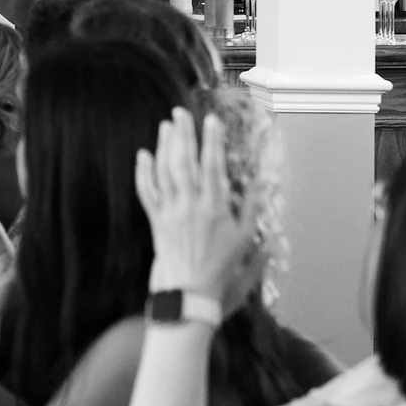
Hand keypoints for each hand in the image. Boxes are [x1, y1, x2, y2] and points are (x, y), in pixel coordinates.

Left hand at [134, 108, 262, 312]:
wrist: (189, 293)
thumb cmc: (220, 270)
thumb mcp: (245, 240)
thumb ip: (251, 208)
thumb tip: (263, 183)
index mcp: (215, 208)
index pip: (213, 166)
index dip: (212, 141)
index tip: (211, 121)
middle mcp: (190, 206)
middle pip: (185, 162)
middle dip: (182, 134)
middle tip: (180, 113)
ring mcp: (170, 212)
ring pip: (165, 172)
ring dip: (164, 147)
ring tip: (166, 126)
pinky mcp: (156, 221)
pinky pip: (147, 192)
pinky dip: (144, 172)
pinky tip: (143, 156)